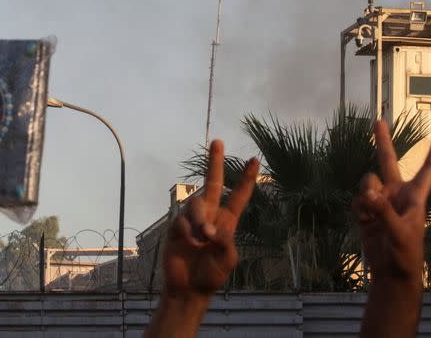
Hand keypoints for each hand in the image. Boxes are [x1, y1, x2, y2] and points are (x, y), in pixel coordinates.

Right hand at [163, 140, 258, 296]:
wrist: (188, 288)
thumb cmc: (211, 274)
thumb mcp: (228, 259)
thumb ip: (226, 241)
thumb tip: (212, 229)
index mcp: (227, 221)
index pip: (238, 196)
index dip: (247, 179)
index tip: (255, 160)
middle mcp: (210, 215)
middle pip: (212, 183)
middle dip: (215, 162)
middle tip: (218, 142)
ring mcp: (192, 220)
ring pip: (196, 203)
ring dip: (200, 220)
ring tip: (202, 239)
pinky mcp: (176, 227)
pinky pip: (181, 220)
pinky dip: (188, 231)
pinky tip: (190, 243)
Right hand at [353, 121, 430, 285]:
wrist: (390, 272)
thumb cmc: (406, 253)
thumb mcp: (400, 232)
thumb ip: (384, 211)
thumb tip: (369, 193)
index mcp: (415, 197)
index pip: (427, 169)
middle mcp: (397, 193)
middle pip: (389, 162)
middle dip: (382, 142)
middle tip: (378, 121)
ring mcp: (380, 201)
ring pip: (367, 182)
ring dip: (366, 195)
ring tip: (370, 213)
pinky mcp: (366, 211)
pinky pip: (357, 199)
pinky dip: (359, 209)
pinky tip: (365, 222)